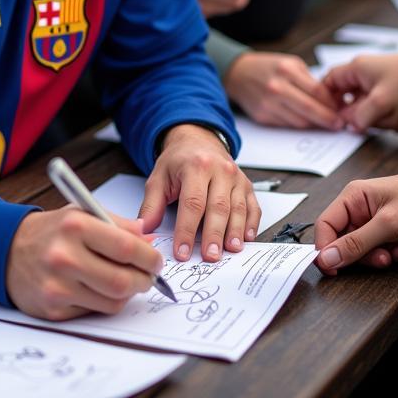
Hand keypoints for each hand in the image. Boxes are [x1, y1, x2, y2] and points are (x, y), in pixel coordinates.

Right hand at [6, 207, 162, 319]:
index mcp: (74, 226)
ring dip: (127, 294)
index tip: (156, 261)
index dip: (148, 257)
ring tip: (126, 281)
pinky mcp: (53, 310)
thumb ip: (118, 224)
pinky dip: (104, 302)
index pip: (125, 247)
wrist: (7, 251)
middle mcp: (64, 256)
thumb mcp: (81, 213)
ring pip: (112, 301)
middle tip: (148, 277)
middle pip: (122, 280)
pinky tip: (98, 289)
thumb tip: (150, 240)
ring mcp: (57, 286)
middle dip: (144, 281)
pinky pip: (94, 312)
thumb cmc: (51, 231)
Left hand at [139, 124, 260, 262]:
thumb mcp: (159, 177)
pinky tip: (246, 238)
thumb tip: (144, 230)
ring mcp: (236, 178)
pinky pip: (253, 207)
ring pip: (238, 208)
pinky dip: (251, 224)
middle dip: (214, 234)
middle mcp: (220, 170)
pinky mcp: (247, 186)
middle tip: (210, 256)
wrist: (198, 140)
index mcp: (196, 166)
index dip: (187, 230)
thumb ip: (151, 205)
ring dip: (235, 232)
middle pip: (218, 207)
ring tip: (230, 250)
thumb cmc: (179, 161)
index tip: (182, 251)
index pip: (192, 203)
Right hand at [226, 51, 342, 129]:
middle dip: (327, 119)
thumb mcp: (291, 64)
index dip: (332, 104)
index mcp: (287, 70)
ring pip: (299, 121)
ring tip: (325, 123)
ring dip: (315, 124)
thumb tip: (331, 100)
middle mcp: (277, 87)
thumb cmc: (269, 67)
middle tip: (338, 124)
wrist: (238, 73)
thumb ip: (309, 81)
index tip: (342, 110)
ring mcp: (268, 103)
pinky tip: (306, 121)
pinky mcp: (262, 116)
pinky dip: (299, 125)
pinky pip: (287, 125)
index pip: (317, 92)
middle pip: (309, 109)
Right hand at [314, 172, 397, 273]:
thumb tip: (326, 258)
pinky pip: (374, 255)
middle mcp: (358, 212)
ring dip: (374, 258)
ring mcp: (371, 226)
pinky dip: (386, 257)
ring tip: (391, 254)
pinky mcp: (384, 238)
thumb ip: (355, 243)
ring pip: (358, 252)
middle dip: (358, 255)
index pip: (325, 225)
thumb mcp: (387, 223)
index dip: (324, 247)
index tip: (331, 268)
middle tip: (378, 258)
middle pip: (341, 242)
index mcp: (352, 199)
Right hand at [323, 49, 397, 132]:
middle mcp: (365, 71)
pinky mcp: (394, 86)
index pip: (329, 83)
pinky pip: (383, 104)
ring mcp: (380, 78)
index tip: (331, 118)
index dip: (326, 101)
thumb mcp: (381, 105)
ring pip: (367, 103)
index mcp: (356, 69)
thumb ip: (359, 117)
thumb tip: (349, 124)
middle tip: (365, 124)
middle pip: (348, 96)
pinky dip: (389, 114)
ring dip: (376, 115)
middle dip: (357, 113)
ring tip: (391, 118)